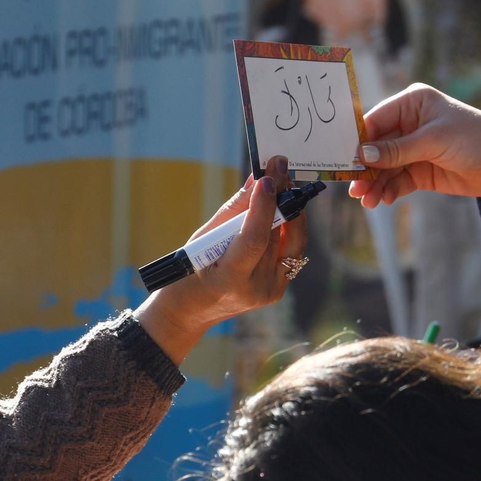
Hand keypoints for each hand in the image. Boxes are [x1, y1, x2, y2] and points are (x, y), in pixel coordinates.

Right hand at [136, 155, 306, 363]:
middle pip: (279, 236)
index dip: (263, 206)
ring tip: (281, 183)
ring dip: (289, 209)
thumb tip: (257, 179)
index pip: (255, 239)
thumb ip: (234, 210)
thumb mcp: (202, 239)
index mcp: (231, 281)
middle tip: (280, 169)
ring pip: (291, 241)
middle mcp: (257, 289)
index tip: (267, 177)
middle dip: (282, 198)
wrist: (191, 310)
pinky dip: (287, 227)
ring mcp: (271, 291)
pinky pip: (290, 251)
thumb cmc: (189, 270)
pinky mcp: (279, 288)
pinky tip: (281, 208)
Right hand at [348, 83, 480, 207]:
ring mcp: (414, 149)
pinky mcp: (420, 171)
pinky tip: (382, 200)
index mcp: (411, 104)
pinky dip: (389, 191)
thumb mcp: (434, 140)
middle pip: (376, 147)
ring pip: (385, 168)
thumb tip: (363, 156)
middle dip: (365, 168)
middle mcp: (409, 124)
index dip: (359, 141)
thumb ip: (398, 150)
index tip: (344, 159)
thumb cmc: (473, 138)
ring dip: (375, 184)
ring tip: (367, 201)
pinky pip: (397, 181)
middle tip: (353, 187)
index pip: (376, 120)